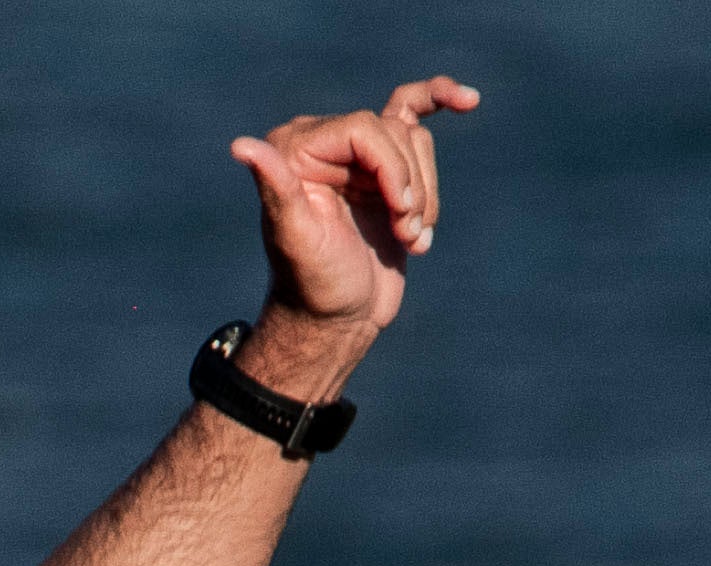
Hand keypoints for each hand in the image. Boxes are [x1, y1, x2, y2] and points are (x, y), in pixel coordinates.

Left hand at [232, 77, 477, 378]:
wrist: (338, 319)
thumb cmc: (314, 285)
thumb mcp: (297, 239)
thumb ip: (277, 188)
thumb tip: (240, 145)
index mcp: (296, 149)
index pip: (365, 129)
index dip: (393, 167)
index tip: (401, 212)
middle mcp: (324, 142)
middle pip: (396, 133)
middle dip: (410, 186)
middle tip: (406, 234)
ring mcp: (357, 155)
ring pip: (416, 141)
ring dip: (426, 194)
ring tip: (412, 238)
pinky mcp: (385, 168)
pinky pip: (414, 114)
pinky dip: (442, 101)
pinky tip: (469, 100)